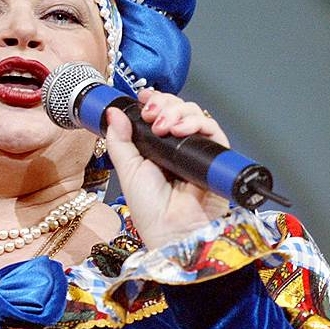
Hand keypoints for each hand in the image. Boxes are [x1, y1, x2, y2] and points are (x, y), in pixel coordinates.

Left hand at [103, 89, 230, 248]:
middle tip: (150, 114)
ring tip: (162, 127)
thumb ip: (119, 140)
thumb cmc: (150, 209)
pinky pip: (212, 130)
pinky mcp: (216, 158)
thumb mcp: (127, 170)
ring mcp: (197, 151)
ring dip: (177, 112)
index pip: (160, 114)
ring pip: (195, 115)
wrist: (172, 231)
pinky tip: (180, 130)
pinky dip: (197, 123)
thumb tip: (113, 112)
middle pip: (178, 109)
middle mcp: (178, 147)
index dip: (154, 101)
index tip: (143, 97)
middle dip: (164, 104)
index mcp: (156, 148)